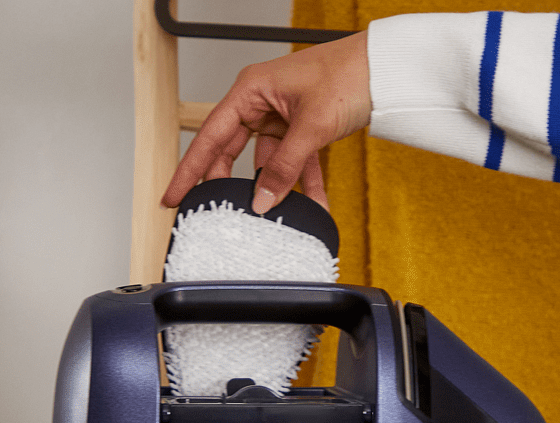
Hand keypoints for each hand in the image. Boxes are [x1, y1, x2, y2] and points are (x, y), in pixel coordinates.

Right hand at [163, 31, 371, 213]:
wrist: (385, 69)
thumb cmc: (348, 75)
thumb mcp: (312, 127)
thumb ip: (285, 167)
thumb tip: (263, 200)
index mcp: (251, 90)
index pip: (210, 136)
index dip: (190, 169)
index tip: (174, 195)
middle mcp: (261, 102)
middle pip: (233, 152)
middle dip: (230, 185)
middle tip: (219, 213)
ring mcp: (283, 116)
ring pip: (267, 162)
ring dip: (275, 189)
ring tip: (271, 217)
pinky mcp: (304, 128)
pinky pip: (296, 163)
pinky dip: (304, 184)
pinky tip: (313, 206)